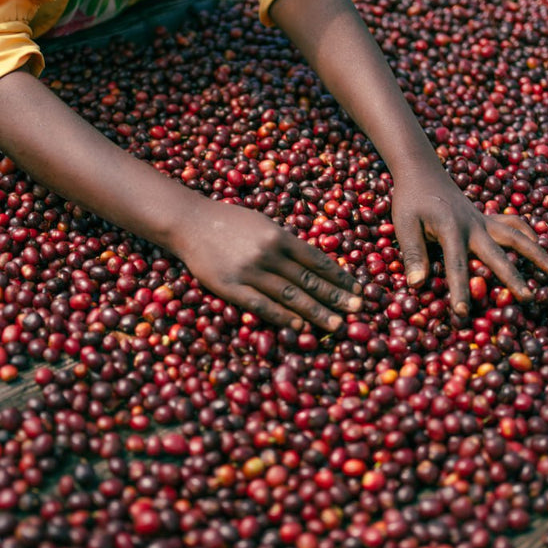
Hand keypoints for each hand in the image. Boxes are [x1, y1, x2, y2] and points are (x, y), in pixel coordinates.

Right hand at [170, 198, 362, 331]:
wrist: (190, 222)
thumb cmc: (228, 221)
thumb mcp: (262, 223)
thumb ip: (284, 242)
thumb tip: (311, 261)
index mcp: (279, 236)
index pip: (317, 260)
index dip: (339, 276)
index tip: (357, 288)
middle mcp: (269, 254)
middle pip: (309, 280)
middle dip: (336, 296)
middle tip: (358, 310)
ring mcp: (250, 272)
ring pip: (291, 296)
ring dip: (317, 312)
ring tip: (337, 324)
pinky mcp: (231, 288)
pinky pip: (263, 306)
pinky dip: (284, 317)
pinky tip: (301, 327)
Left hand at [391, 167, 547, 315]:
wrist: (422, 173)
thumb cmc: (411, 201)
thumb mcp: (404, 225)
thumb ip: (413, 254)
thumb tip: (416, 285)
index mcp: (451, 229)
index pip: (456, 265)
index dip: (459, 290)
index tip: (462, 313)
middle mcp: (473, 225)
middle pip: (497, 253)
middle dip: (512, 278)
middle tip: (528, 298)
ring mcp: (484, 220)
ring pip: (516, 236)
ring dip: (537, 253)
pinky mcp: (488, 217)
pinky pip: (513, 224)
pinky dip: (528, 233)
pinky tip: (540, 245)